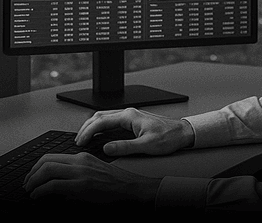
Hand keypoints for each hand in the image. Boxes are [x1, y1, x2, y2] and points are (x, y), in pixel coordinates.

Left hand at [22, 152, 160, 205]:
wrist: (129, 188)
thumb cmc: (114, 183)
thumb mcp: (92, 171)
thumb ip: (75, 173)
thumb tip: (57, 183)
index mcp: (81, 157)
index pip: (51, 156)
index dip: (36, 166)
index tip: (32, 176)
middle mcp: (78, 161)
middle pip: (45, 161)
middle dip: (31, 173)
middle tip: (26, 184)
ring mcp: (80, 173)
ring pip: (47, 171)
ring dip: (33, 181)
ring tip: (29, 190)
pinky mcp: (81, 186)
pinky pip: (54, 185)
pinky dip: (41, 190)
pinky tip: (38, 196)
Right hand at [76, 107, 194, 156]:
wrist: (183, 133)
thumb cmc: (169, 138)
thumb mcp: (147, 146)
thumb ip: (125, 147)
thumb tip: (107, 149)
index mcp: (129, 116)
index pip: (101, 122)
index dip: (88, 132)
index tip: (80, 142)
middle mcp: (128, 113)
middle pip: (99, 116)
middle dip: (86, 128)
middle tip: (78, 141)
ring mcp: (130, 115)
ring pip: (104, 117)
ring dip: (92, 126)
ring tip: (84, 138)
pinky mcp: (132, 120)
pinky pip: (111, 120)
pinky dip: (100, 126)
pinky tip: (98, 134)